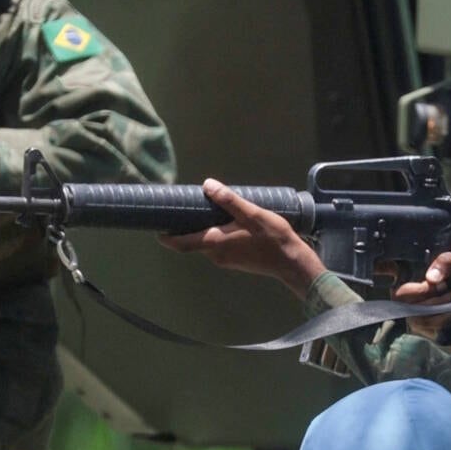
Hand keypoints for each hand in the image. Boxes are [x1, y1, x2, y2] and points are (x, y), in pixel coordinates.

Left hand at [157, 177, 324, 296]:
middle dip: (187, 225)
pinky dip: (215, 234)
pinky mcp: (235, 261)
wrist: (293, 264)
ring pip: (206, 242)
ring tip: (208, 208)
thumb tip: (207, 185)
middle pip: (193, 241)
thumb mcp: (253, 214)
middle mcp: (216, 255)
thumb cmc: (274, 238)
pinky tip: (226, 221)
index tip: (157, 226)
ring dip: (203, 228)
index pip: (181, 243)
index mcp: (216, 242)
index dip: (166, 236)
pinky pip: (218, 245)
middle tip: (185, 206)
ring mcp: (225, 260)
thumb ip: (229, 201)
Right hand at [391, 251, 450, 348]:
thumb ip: (446, 261)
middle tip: (444, 286)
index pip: (388, 268)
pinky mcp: (417, 328)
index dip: (382, 268)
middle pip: (400, 293)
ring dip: (438, 304)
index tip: (384, 269)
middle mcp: (406, 292)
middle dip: (423, 291)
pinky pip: (423, 324)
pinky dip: (441, 318)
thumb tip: (430, 278)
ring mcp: (409, 311)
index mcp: (412, 272)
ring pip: (413, 310)